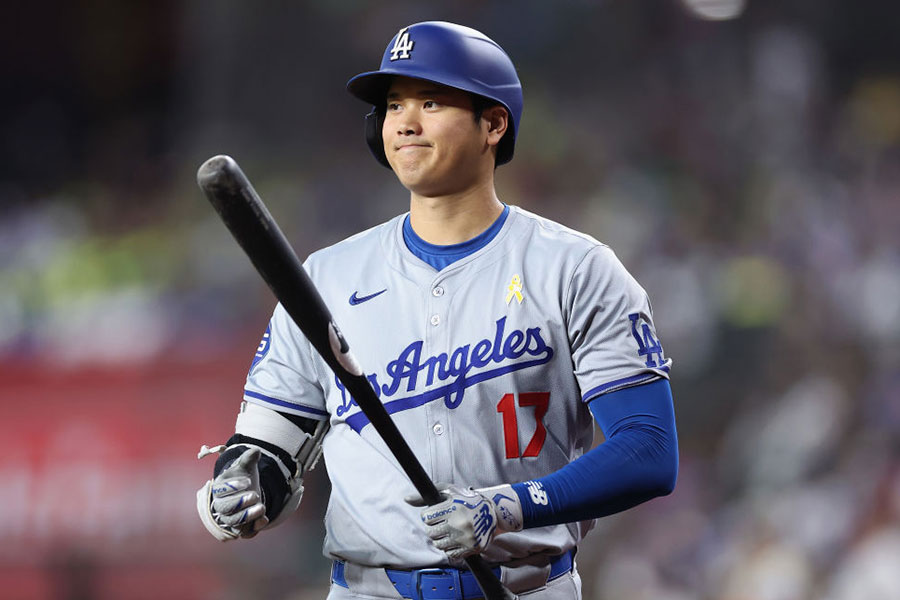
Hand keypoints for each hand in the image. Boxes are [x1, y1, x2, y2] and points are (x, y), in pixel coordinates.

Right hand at [197, 447, 268, 540]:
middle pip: (225, 509)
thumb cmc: (243, 477)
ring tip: (262, 507)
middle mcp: (222, 506)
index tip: (247, 481)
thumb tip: (256, 451)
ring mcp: (231, 519)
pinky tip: (264, 519)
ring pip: (235, 523)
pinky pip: (246, 532)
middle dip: (240, 503)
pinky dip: (254, 528)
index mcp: (220, 489)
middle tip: (255, 495)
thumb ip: (249, 458)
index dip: (233, 486)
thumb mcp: (246, 466)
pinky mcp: (242, 528)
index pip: (220, 490)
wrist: (248, 491)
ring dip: (248, 516)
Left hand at [407, 484, 522, 558]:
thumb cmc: (468, 500)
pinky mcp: (470, 548)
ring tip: (448, 531)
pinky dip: (449, 548)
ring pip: (438, 544)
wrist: (494, 512)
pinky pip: (449, 554)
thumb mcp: (449, 491)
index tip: (435, 514)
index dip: (429, 515)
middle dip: (434, 528)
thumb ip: (426, 496)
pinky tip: (454, 540)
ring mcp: (464, 537)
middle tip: (442, 523)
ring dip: (440, 539)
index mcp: (452, 507)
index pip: (426, 517)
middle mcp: (458, 523)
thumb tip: (406, 499)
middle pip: (430, 532)